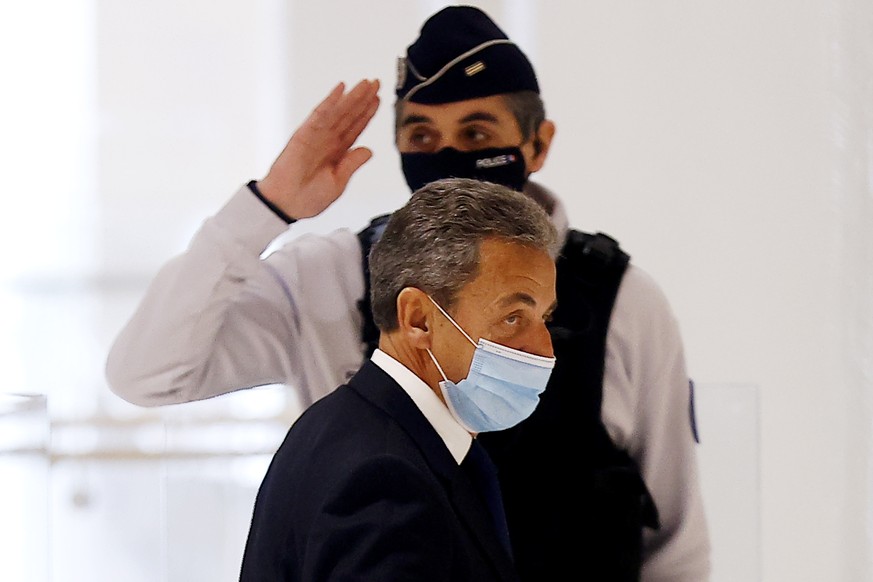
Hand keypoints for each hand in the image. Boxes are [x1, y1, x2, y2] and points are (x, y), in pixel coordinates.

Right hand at [257, 79, 380, 218]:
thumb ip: (352, 164)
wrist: (286, 205)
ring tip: (366, 84)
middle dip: (363, 99)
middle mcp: (328, 140)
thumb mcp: (338, 183)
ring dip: (352, 97)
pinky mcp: (304, 134)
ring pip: (338, 112)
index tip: (378, 99)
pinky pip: (319, 115)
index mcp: (337, 152)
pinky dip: (330, 101)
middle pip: (349, 115)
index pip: (355, 128)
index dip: (367, 113)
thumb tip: (369, 150)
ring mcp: (317, 136)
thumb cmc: (308, 198)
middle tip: (376, 83)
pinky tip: (341, 89)